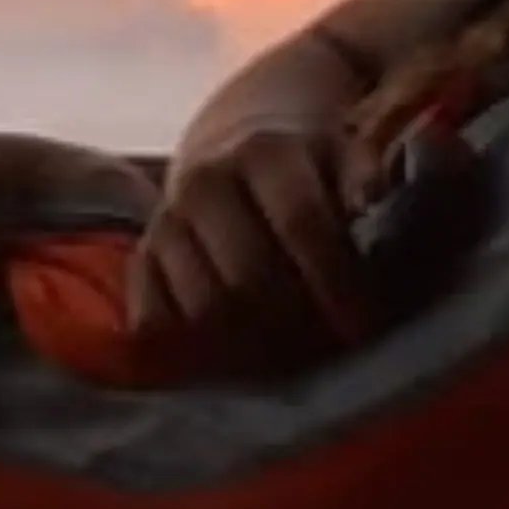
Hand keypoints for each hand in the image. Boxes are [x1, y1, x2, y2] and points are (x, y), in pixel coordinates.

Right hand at [125, 116, 372, 368]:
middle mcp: (205, 182)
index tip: (364, 327)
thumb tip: (367, 207)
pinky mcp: (141, 257)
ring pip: (204, 307)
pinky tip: (232, 361)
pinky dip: (192, 350)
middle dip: (294, 324)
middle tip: (327, 351)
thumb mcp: (343, 155)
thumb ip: (362, 179)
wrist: (230, 147)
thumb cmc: (303, 167)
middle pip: (248, 275)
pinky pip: (155, 320)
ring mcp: (166, 221)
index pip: (300, 222)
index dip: (336, 282)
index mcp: (263, 152)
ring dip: (250, 346)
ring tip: (288, 361)